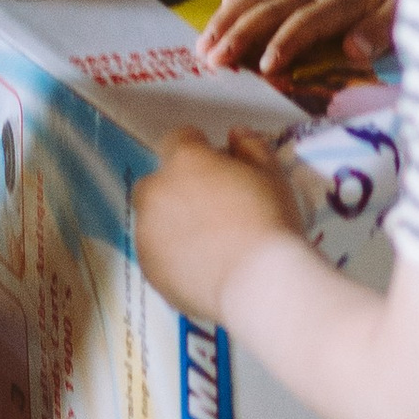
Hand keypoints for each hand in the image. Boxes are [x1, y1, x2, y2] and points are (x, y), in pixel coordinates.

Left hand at [132, 129, 306, 323]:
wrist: (260, 283)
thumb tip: (236, 135)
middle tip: (214, 209)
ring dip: (173, 224)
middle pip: (158, 181)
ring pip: (154, 220)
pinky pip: (158, 255)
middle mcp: (156, 192)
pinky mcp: (149, 269)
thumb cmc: (270, 222)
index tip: (219, 168)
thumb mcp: (272, 174)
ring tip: (211, 245)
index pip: (180, 139)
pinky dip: (173, 258)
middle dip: (178, 189)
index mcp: (185, 160)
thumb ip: (250, 146)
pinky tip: (204, 268)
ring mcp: (147, 233)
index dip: (201, 150)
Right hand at [198, 0, 396, 78]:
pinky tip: (215, 20)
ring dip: (225, 20)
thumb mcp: (402, 7)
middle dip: (239, 33)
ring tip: (203, 48)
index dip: (285, 42)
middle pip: (269, 8)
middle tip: (214, 61)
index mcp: (343, 0)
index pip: (307, 21)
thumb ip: (380, 29)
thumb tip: (354, 49)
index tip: (266, 67)